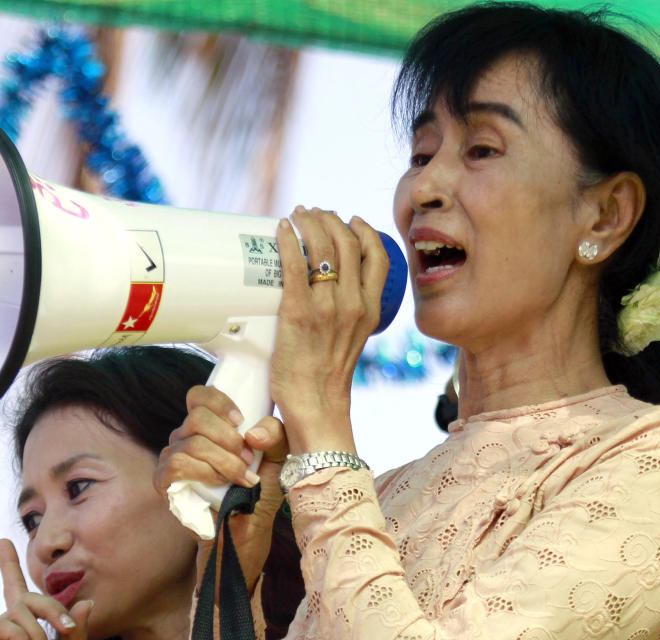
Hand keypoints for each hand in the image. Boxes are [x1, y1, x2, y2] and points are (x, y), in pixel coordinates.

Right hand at [0, 539, 91, 639]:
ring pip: (22, 614)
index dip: (7, 563)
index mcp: (25, 622)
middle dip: (52, 608)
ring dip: (40, 635)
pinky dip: (24, 639)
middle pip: (27, 597)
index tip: (1, 539)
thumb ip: (78, 631)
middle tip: (68, 630)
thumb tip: (87, 603)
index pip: (17, 588)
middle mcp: (6, 623)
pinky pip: (9, 627)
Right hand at [153, 385, 288, 591]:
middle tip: (248, 459)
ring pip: (193, 443)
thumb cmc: (259, 488)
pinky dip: (206, 472)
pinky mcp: (164, 480)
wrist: (247, 528)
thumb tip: (253, 433)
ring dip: (224, 461)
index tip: (241, 420)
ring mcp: (171, 457)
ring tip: (242, 477)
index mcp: (208, 425)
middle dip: (228, 438)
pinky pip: (179, 464)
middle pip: (198, 417)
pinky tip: (221, 484)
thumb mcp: (277, 457)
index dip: (219, 402)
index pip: (199, 396)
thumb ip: (275, 435)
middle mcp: (185, 436)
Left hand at [270, 207, 388, 452]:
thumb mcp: (353, 338)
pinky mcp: (297, 314)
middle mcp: (353, 305)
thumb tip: (327, 288)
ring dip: (309, 222)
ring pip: (322, 248)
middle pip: (348, 243)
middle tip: (315, 213)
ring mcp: (326, 308)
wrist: (316, 407)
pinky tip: (280, 228)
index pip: (379, 256)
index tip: (350, 219)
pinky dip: (287, 241)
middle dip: (331, 219)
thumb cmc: (328, 375)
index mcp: (372, 310)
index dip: (364, 230)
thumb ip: (348, 312)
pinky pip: (294, 266)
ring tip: (298, 215)